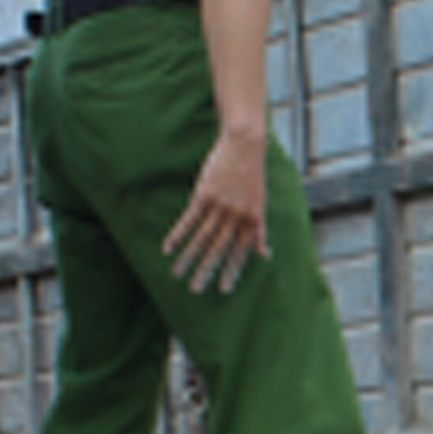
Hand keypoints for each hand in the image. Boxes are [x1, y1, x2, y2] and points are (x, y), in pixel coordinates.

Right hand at [168, 129, 277, 294]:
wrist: (245, 143)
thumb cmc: (253, 173)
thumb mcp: (261, 202)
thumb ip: (260, 229)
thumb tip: (265, 253)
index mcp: (252, 218)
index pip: (241, 251)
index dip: (232, 270)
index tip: (224, 288)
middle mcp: (237, 215)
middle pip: (219, 248)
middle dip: (207, 270)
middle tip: (196, 289)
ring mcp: (220, 205)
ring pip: (202, 237)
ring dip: (188, 257)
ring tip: (177, 273)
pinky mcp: (204, 195)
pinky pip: (189, 220)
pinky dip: (177, 235)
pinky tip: (167, 248)